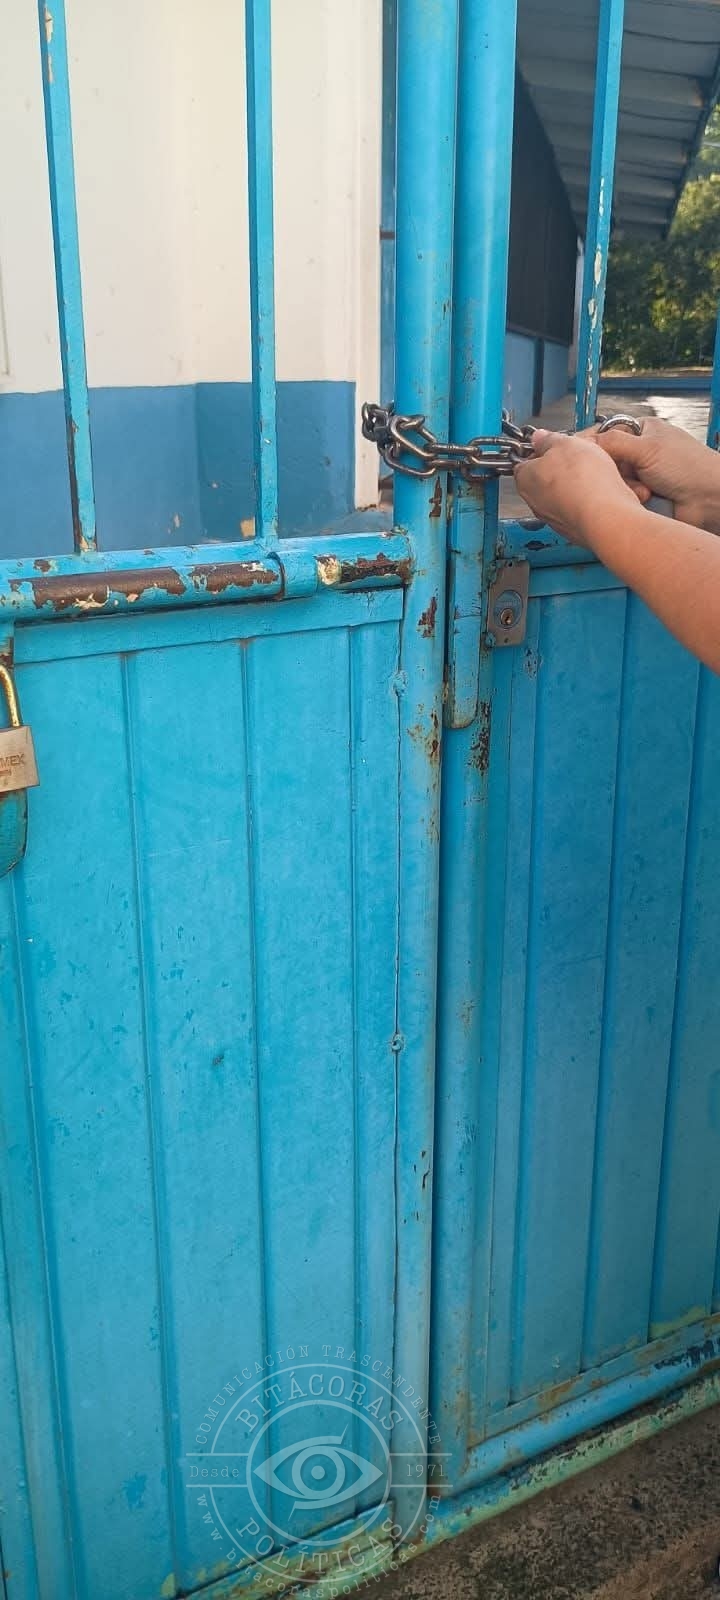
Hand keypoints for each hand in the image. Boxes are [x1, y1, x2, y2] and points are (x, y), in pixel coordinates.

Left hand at [513, 430, 639, 545]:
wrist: (605, 515)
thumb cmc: (582, 481)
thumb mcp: (564, 443)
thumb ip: (548, 440)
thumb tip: (539, 437)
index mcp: (525, 479)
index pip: (524, 463)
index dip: (540, 452)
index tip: (553, 446)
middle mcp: (534, 503)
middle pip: (541, 481)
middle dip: (557, 469)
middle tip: (575, 458)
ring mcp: (553, 519)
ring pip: (560, 497)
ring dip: (572, 487)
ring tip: (591, 476)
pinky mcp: (572, 530)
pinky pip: (575, 510)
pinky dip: (583, 502)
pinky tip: (597, 494)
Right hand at [592, 416, 719, 531]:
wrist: (708, 499)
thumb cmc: (689, 467)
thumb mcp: (646, 447)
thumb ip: (613, 442)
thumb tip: (583, 442)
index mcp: (642, 431)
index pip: (606, 433)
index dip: (593, 444)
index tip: (580, 455)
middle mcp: (641, 451)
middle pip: (608, 460)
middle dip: (615, 471)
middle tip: (626, 474)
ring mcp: (642, 474)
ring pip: (614, 481)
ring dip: (625, 487)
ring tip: (643, 490)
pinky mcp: (643, 495)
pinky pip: (623, 496)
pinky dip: (631, 499)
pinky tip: (644, 499)